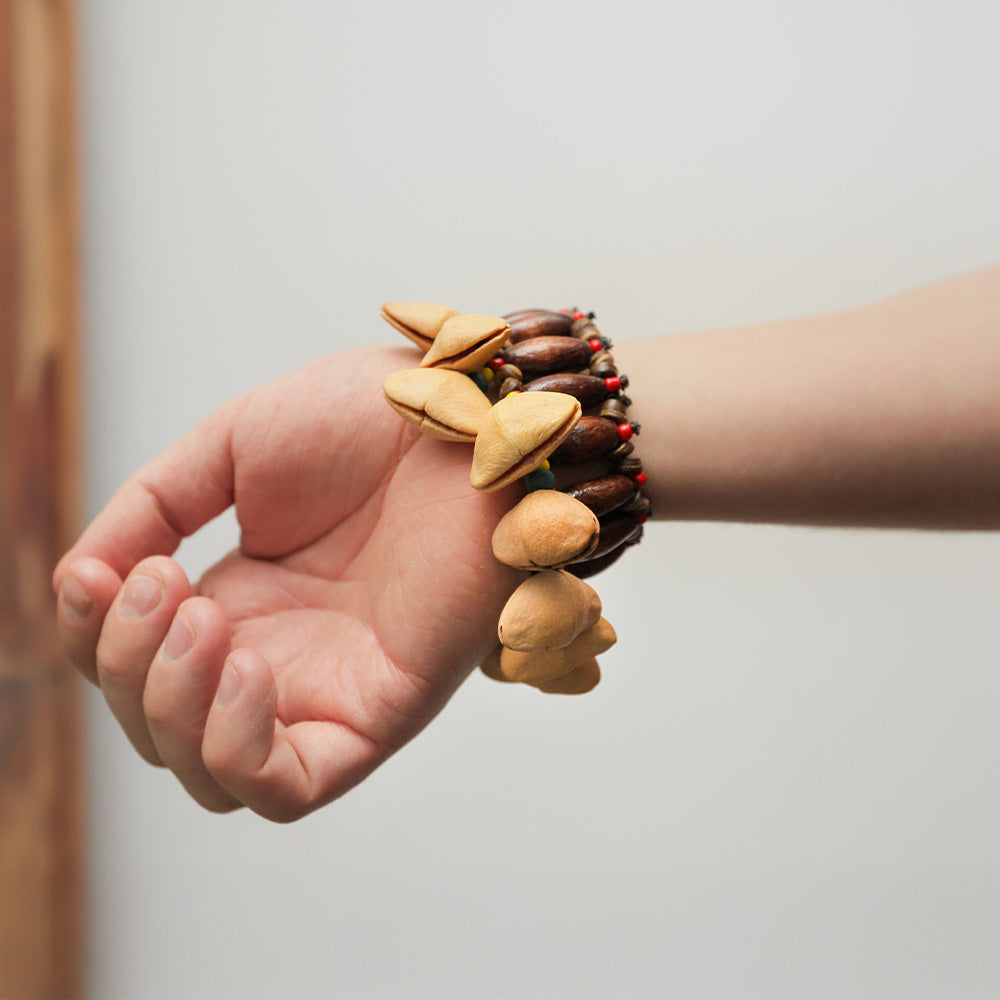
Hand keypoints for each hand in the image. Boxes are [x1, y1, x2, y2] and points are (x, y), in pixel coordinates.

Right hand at [53, 345, 521, 820]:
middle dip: (126, 668)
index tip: (97, 573)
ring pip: (211, 776)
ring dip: (169, 708)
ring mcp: (327, 691)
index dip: (92, 634)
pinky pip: (288, 788)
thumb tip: (81, 578)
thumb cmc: (368, 418)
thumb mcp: (230, 449)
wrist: (469, 413)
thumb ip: (150, 510)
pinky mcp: (380, 713)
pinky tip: (241, 664)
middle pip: (161, 730)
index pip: (134, 664)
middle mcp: (280, 656)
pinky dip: (236, 748)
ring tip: (196, 614)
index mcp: (243, 600)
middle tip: (160, 582)